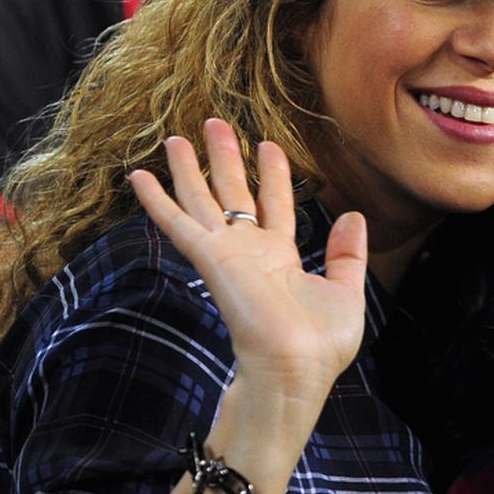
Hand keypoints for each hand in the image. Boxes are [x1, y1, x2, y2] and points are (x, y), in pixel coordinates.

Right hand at [128, 119, 366, 400]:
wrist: (295, 370)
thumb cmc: (320, 345)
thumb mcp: (346, 291)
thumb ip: (347, 254)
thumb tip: (354, 216)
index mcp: (281, 260)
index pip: (274, 206)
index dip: (272, 175)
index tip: (269, 144)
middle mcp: (250, 253)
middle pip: (233, 194)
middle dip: (225, 159)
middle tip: (216, 123)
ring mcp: (227, 254)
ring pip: (202, 200)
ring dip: (189, 168)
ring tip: (177, 135)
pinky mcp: (210, 259)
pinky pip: (178, 223)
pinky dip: (156, 199)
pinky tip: (139, 176)